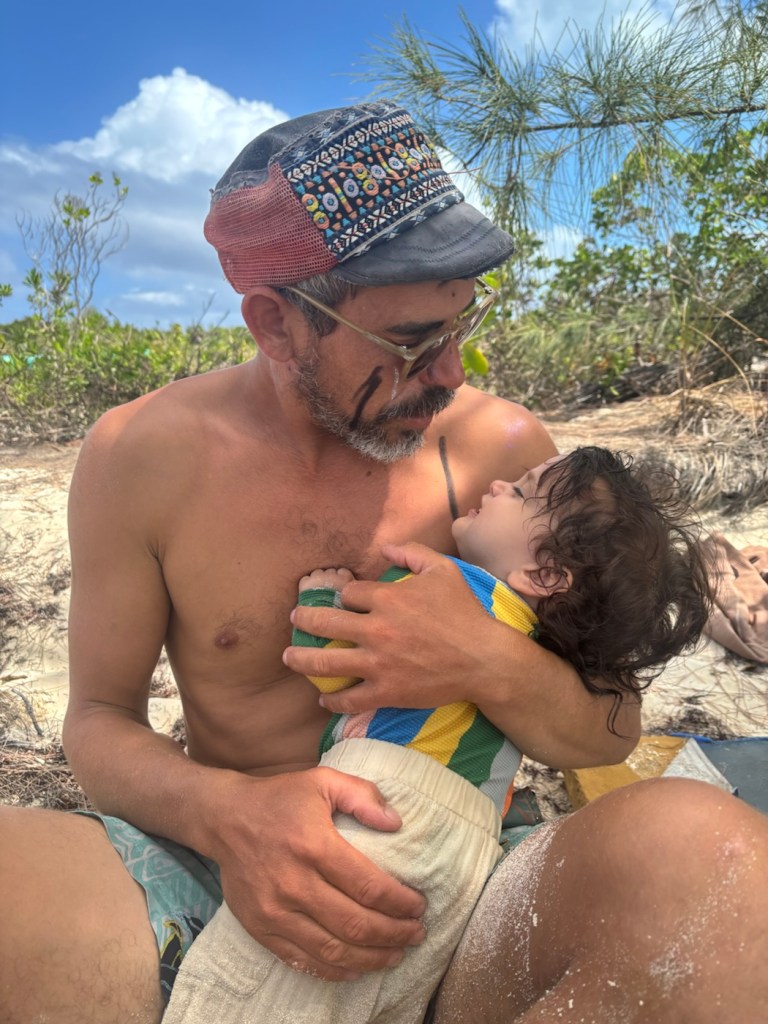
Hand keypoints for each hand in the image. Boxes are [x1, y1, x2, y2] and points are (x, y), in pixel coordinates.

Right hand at [208, 765, 425, 979]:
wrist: (224, 818)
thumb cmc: (280, 798)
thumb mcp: (323, 780)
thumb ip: (362, 796)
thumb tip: (396, 823)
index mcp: (314, 845)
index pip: (368, 886)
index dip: (400, 902)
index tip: (419, 906)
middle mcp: (294, 882)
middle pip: (355, 923)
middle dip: (393, 934)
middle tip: (415, 934)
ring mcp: (275, 911)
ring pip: (332, 949)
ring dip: (370, 958)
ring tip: (395, 955)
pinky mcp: (259, 927)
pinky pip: (301, 959)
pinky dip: (333, 970)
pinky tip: (356, 969)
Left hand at [284, 542, 495, 713]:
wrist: (484, 659)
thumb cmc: (465, 612)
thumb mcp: (443, 570)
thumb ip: (412, 552)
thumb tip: (386, 547)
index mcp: (387, 598)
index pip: (347, 593)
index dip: (342, 594)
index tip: (341, 599)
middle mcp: (376, 629)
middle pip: (324, 623)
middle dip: (303, 619)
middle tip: (294, 619)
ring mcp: (378, 663)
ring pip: (326, 662)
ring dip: (301, 659)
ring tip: (289, 657)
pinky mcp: (386, 692)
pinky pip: (350, 699)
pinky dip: (333, 701)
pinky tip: (324, 699)